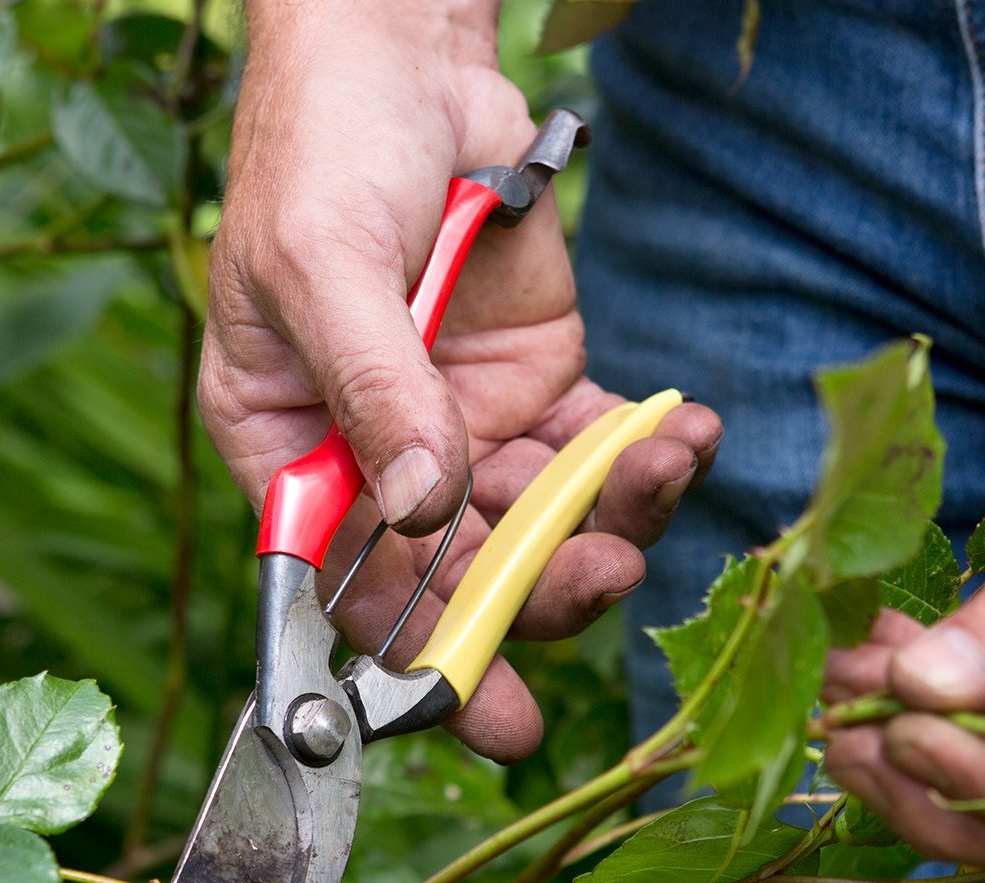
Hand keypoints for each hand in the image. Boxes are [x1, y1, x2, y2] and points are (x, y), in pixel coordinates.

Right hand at [201, 8, 719, 761]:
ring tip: (665, 469)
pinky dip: (650, 455)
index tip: (485, 716)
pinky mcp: (543, 388)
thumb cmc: (326, 153)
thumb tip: (417, 509)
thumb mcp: (322, 266)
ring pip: (548, 524)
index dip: (416, 661)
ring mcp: (469, 433)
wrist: (406, 60)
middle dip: (542, 589)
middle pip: (466, 575)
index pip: (352, 591)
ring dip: (614, 515)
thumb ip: (373, 387)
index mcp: (297, 460)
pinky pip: (601, 451)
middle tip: (603, 567)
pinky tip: (686, 435)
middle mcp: (384, 469)